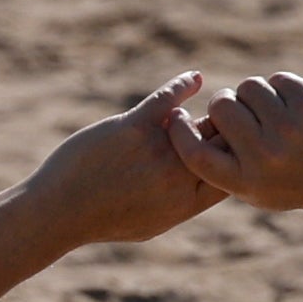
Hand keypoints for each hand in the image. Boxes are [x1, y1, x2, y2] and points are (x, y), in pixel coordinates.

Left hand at [22, 72, 222, 247]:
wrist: (60, 210)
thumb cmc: (104, 219)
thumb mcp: (153, 223)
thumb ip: (185, 201)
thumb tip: (210, 183)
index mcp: (186, 202)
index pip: (232, 173)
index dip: (241, 156)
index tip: (242, 144)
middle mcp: (177, 177)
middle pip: (221, 144)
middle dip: (232, 128)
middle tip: (233, 114)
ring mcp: (157, 150)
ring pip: (196, 120)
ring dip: (208, 108)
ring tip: (217, 98)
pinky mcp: (133, 128)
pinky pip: (168, 98)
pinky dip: (183, 84)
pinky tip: (193, 78)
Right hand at [178, 72, 302, 220]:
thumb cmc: (300, 185)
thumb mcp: (258, 190)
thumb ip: (224, 165)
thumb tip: (185, 127)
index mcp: (246, 182)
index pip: (194, 153)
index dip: (179, 132)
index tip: (176, 118)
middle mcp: (265, 156)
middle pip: (221, 107)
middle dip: (226, 103)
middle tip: (241, 110)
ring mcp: (290, 127)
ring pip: (249, 87)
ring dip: (254, 93)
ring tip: (270, 109)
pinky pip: (278, 79)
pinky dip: (282, 88)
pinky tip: (293, 105)